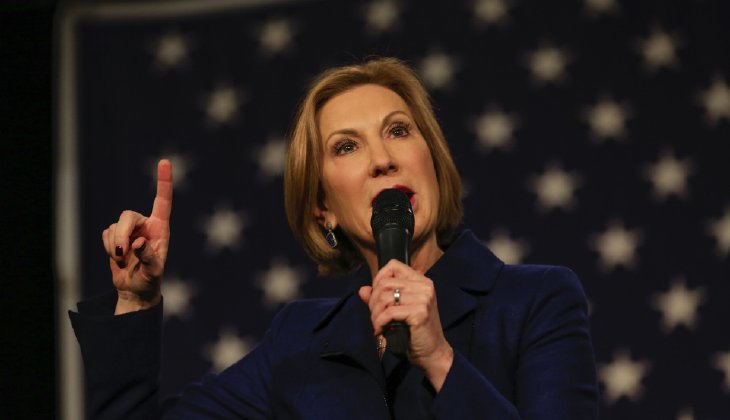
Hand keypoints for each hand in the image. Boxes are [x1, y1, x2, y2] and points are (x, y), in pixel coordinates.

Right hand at [101, 160, 172, 314]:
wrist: (135, 290)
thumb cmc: (150, 280)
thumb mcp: (153, 272)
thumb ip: (148, 257)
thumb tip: (139, 242)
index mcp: (161, 228)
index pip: (163, 201)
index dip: (164, 181)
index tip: (165, 162)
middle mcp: (146, 224)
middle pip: (128, 215)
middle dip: (121, 233)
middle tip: (120, 253)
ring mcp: (129, 229)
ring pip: (114, 226)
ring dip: (114, 245)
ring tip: (123, 260)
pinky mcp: (115, 236)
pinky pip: (106, 234)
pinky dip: (108, 247)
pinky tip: (117, 258)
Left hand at [358, 259, 453, 390]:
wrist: (432, 353)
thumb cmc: (415, 332)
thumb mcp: (398, 311)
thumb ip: (381, 298)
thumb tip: (363, 290)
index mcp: (421, 281)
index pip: (393, 265)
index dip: (379, 278)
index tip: (376, 296)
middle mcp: (424, 286)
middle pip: (385, 283)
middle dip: (373, 302)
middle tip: (375, 317)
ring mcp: (424, 298)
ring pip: (384, 297)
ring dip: (375, 314)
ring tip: (378, 325)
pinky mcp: (420, 312)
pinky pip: (388, 312)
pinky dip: (379, 323)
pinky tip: (381, 332)